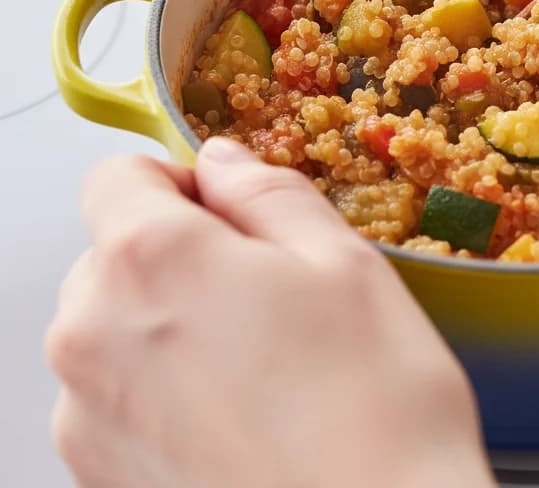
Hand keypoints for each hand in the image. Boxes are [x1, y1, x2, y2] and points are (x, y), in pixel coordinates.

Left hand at [45, 137, 494, 487]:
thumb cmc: (372, 405)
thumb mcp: (342, 261)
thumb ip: (267, 192)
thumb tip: (223, 162)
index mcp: (150, 260)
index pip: (118, 175)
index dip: (180, 180)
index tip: (232, 211)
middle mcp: (92, 335)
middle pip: (112, 253)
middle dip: (179, 253)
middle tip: (269, 293)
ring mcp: (86, 418)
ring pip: (114, 327)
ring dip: (170, 324)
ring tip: (261, 364)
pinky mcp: (100, 478)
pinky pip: (115, 398)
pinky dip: (163, 390)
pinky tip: (240, 417)